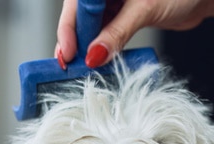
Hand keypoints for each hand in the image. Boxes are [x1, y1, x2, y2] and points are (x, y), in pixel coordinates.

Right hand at [56, 0, 211, 66]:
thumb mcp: (145, 10)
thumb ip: (117, 33)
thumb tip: (95, 55)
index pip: (76, 4)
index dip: (69, 28)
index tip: (68, 53)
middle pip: (80, 16)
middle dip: (75, 41)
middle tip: (71, 66)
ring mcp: (112, 1)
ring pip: (91, 26)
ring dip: (88, 47)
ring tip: (84, 67)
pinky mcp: (122, 14)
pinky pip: (105, 31)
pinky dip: (102, 47)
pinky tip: (100, 60)